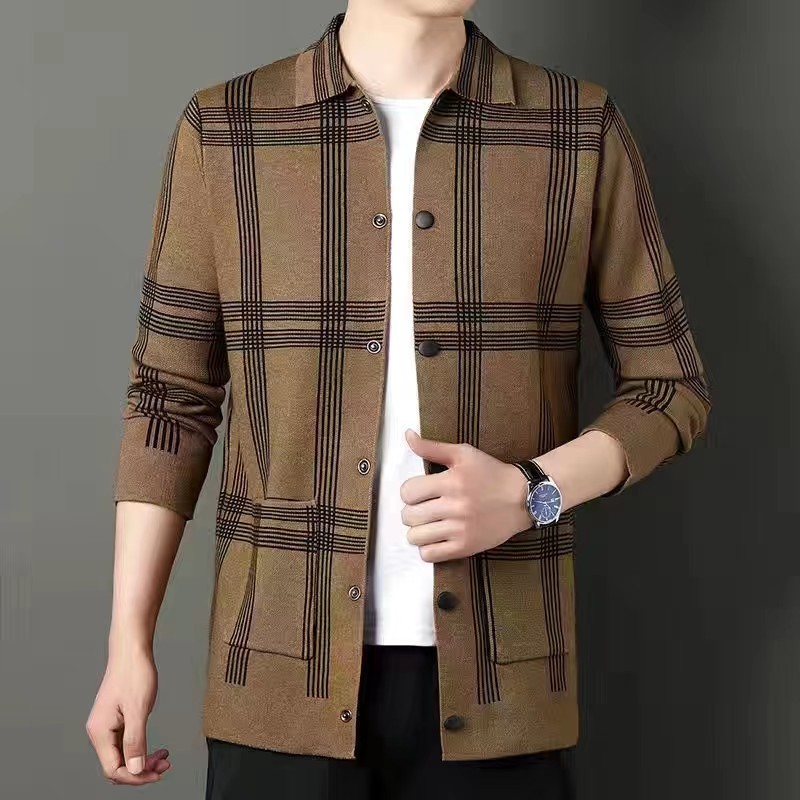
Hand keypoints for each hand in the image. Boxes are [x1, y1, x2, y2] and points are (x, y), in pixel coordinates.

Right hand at [85, 643, 169, 784]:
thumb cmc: (134, 673)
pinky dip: (141, 748)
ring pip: (123, 755)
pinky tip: (155, 747)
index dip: (135, 776)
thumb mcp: (138, 709)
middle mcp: (100, 732)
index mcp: (100, 732)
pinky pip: (126, 743)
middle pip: (118, 765)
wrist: (131, 650)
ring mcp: (107, 726)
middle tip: (164, 765)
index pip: (114, 769)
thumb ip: (135, 741)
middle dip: (141, 769)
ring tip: (163, 757)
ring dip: (143, 760)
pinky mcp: (116, 719)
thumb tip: (135, 770)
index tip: (156, 773)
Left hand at [400, 429, 532, 562]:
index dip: (410, 492)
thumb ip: (431, 447)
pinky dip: (427, 548)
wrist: (523, 498)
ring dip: (417, 531)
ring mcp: (461, 529)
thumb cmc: (492, 473)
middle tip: (424, 508)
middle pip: (408, 516)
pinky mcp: (466, 547)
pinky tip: (436, 538)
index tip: (420, 492)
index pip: (408, 492)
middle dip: (412, 511)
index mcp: (451, 481)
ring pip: (415, 537)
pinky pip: (430, 555)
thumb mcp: (463, 453)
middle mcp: (455, 506)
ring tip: (429, 524)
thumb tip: (408, 436)